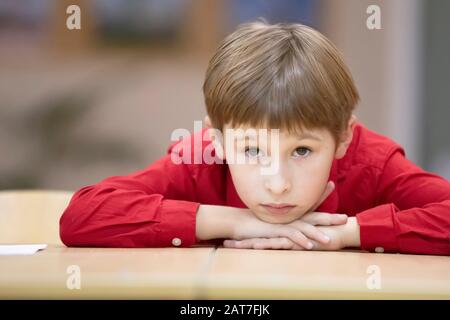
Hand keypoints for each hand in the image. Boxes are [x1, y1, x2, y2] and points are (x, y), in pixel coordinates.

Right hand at [230, 181, 346, 249]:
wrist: (237, 222)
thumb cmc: (253, 222)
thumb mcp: (271, 220)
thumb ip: (281, 219)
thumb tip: (288, 219)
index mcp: (289, 213)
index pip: (308, 202)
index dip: (320, 194)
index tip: (332, 184)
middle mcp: (289, 217)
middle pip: (313, 216)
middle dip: (329, 217)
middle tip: (344, 217)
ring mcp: (283, 223)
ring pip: (304, 228)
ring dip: (317, 234)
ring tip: (329, 240)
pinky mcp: (275, 231)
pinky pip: (290, 236)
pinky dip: (299, 240)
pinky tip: (308, 245)